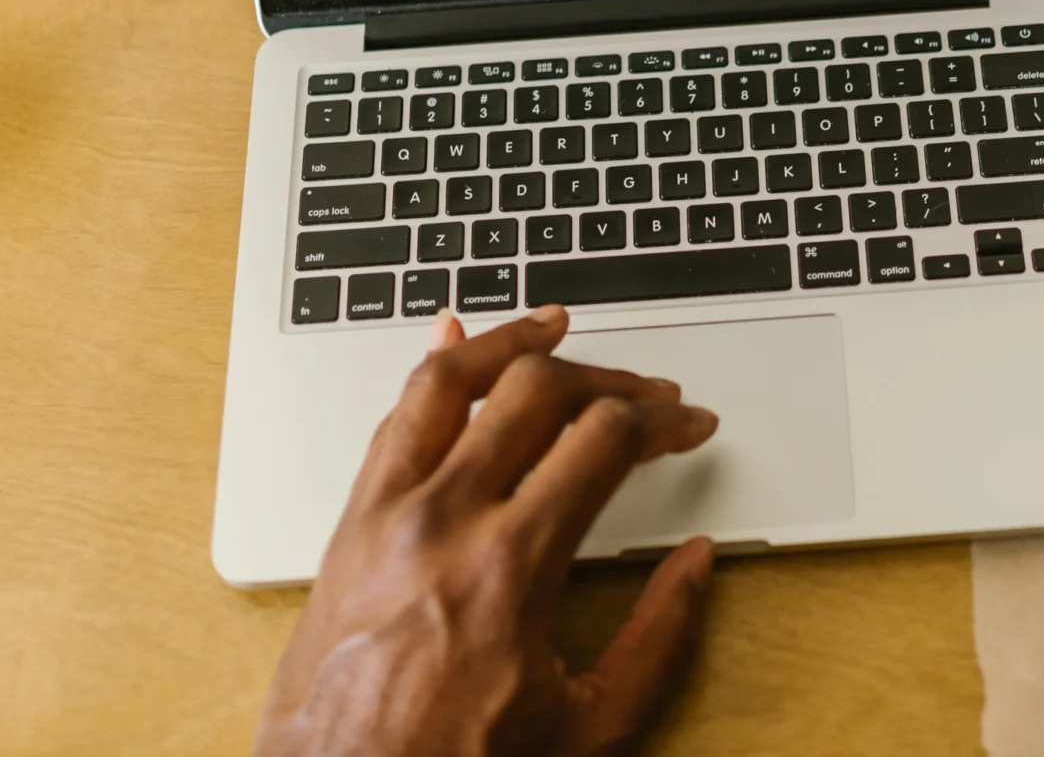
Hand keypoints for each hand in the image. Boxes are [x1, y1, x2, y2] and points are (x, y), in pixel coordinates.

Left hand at [256, 306, 720, 756]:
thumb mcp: (587, 727)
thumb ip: (658, 639)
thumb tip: (696, 564)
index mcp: (510, 568)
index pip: (602, 440)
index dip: (661, 419)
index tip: (687, 425)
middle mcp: (442, 521)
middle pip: (538, 392)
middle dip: (609, 379)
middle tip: (645, 395)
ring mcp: (385, 515)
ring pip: (450, 381)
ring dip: (512, 342)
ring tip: (555, 327)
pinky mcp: (348, 526)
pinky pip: (391, 420)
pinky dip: (432, 372)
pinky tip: (455, 346)